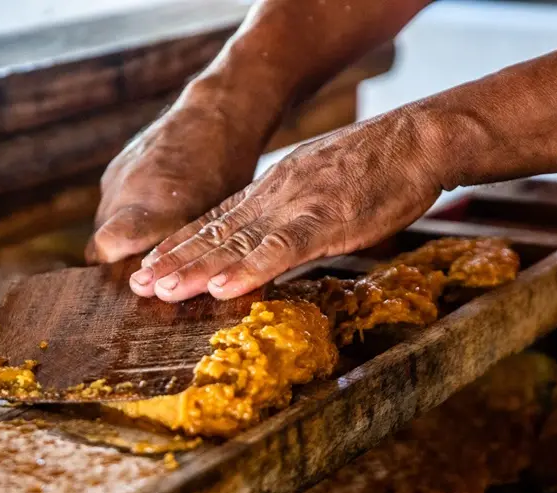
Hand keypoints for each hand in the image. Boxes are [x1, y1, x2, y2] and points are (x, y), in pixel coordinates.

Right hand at [85, 85, 268, 263]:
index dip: (112, 267)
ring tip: (154, 236)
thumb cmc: (226, 170)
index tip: (132, 278)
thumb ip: (186, 249)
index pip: (106, 246)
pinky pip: (111, 203)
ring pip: (104, 225)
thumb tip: (173, 283)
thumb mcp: (214, 217)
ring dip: (122, 237)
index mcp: (155, 205)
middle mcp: (126, 191)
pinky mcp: (113, 168)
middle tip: (149, 269)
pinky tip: (153, 209)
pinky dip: (125, 214)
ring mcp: (116, 177)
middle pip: (100, 247)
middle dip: (119, 262)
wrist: (215, 113)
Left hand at [128, 110, 444, 300]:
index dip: (182, 244)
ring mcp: (296, 207)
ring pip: (237, 242)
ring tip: (162, 289)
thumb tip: (273, 238)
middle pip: (216, 233)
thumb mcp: (320, 183)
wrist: (418, 140)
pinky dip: (250, 270)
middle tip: (138, 283)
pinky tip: (222, 288)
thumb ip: (292, 211)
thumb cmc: (377, 166)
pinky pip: (281, 250)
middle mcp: (274, 196)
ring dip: (197, 268)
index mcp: (273, 189)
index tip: (153, 263)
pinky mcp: (325, 220)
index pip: (217, 220)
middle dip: (175, 260)